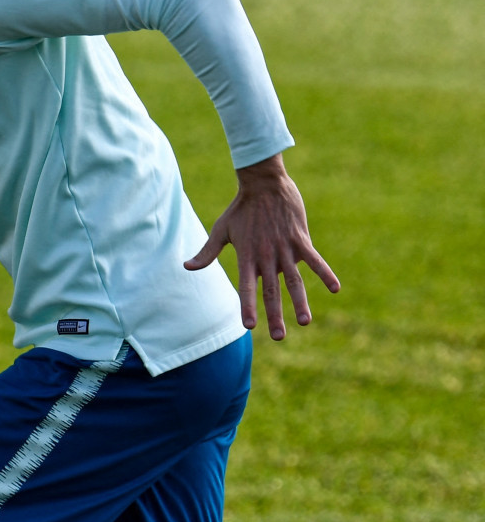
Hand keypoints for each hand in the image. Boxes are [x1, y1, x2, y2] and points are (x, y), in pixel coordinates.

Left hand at [185, 153, 339, 339]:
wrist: (262, 184)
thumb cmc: (240, 209)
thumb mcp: (221, 230)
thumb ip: (207, 252)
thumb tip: (187, 267)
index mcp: (246, 256)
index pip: (246, 286)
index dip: (248, 305)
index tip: (249, 325)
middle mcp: (265, 256)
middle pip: (271, 290)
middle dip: (275, 314)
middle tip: (280, 337)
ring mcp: (284, 248)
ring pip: (294, 280)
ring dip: (300, 302)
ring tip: (304, 322)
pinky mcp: (301, 239)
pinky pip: (315, 260)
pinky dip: (325, 273)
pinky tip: (335, 289)